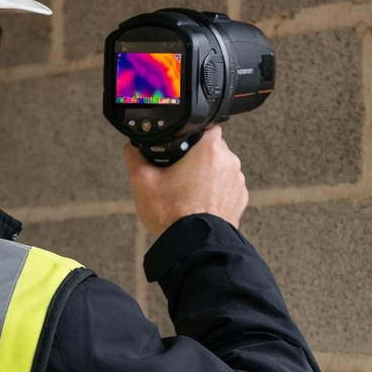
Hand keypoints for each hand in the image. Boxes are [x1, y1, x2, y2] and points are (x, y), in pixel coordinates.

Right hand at [124, 128, 247, 236]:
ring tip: (186, 191)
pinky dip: (214, 192)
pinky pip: (226, 187)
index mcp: (209, 150)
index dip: (190, 133)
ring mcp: (237, 182)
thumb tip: (132, 147)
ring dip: (206, 175)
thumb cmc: (173, 215)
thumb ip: (135, 156)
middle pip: (211, 148)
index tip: (180, 145)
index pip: (206, 125)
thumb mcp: (143, 181)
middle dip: (196, 156)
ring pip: (220, 168)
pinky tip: (198, 203)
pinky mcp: (240, 200)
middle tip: (178, 172)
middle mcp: (229, 162)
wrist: (194, 246)